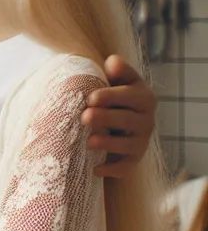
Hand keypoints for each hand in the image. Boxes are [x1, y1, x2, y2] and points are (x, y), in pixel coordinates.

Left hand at [83, 55, 155, 176]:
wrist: (116, 120)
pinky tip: (95, 170)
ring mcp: (141, 139)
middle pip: (128, 119)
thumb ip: (116, 71)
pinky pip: (127, 166)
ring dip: (109, 143)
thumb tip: (112, 60)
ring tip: (89, 142)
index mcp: (141, 96)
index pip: (130, 95)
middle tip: (84, 117)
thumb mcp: (115, 80)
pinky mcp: (134, 157)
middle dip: (106, 119)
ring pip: (129, 144)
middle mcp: (146, 119)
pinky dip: (113, 169)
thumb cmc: (110, 96)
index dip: (111, 96)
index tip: (91, 98)